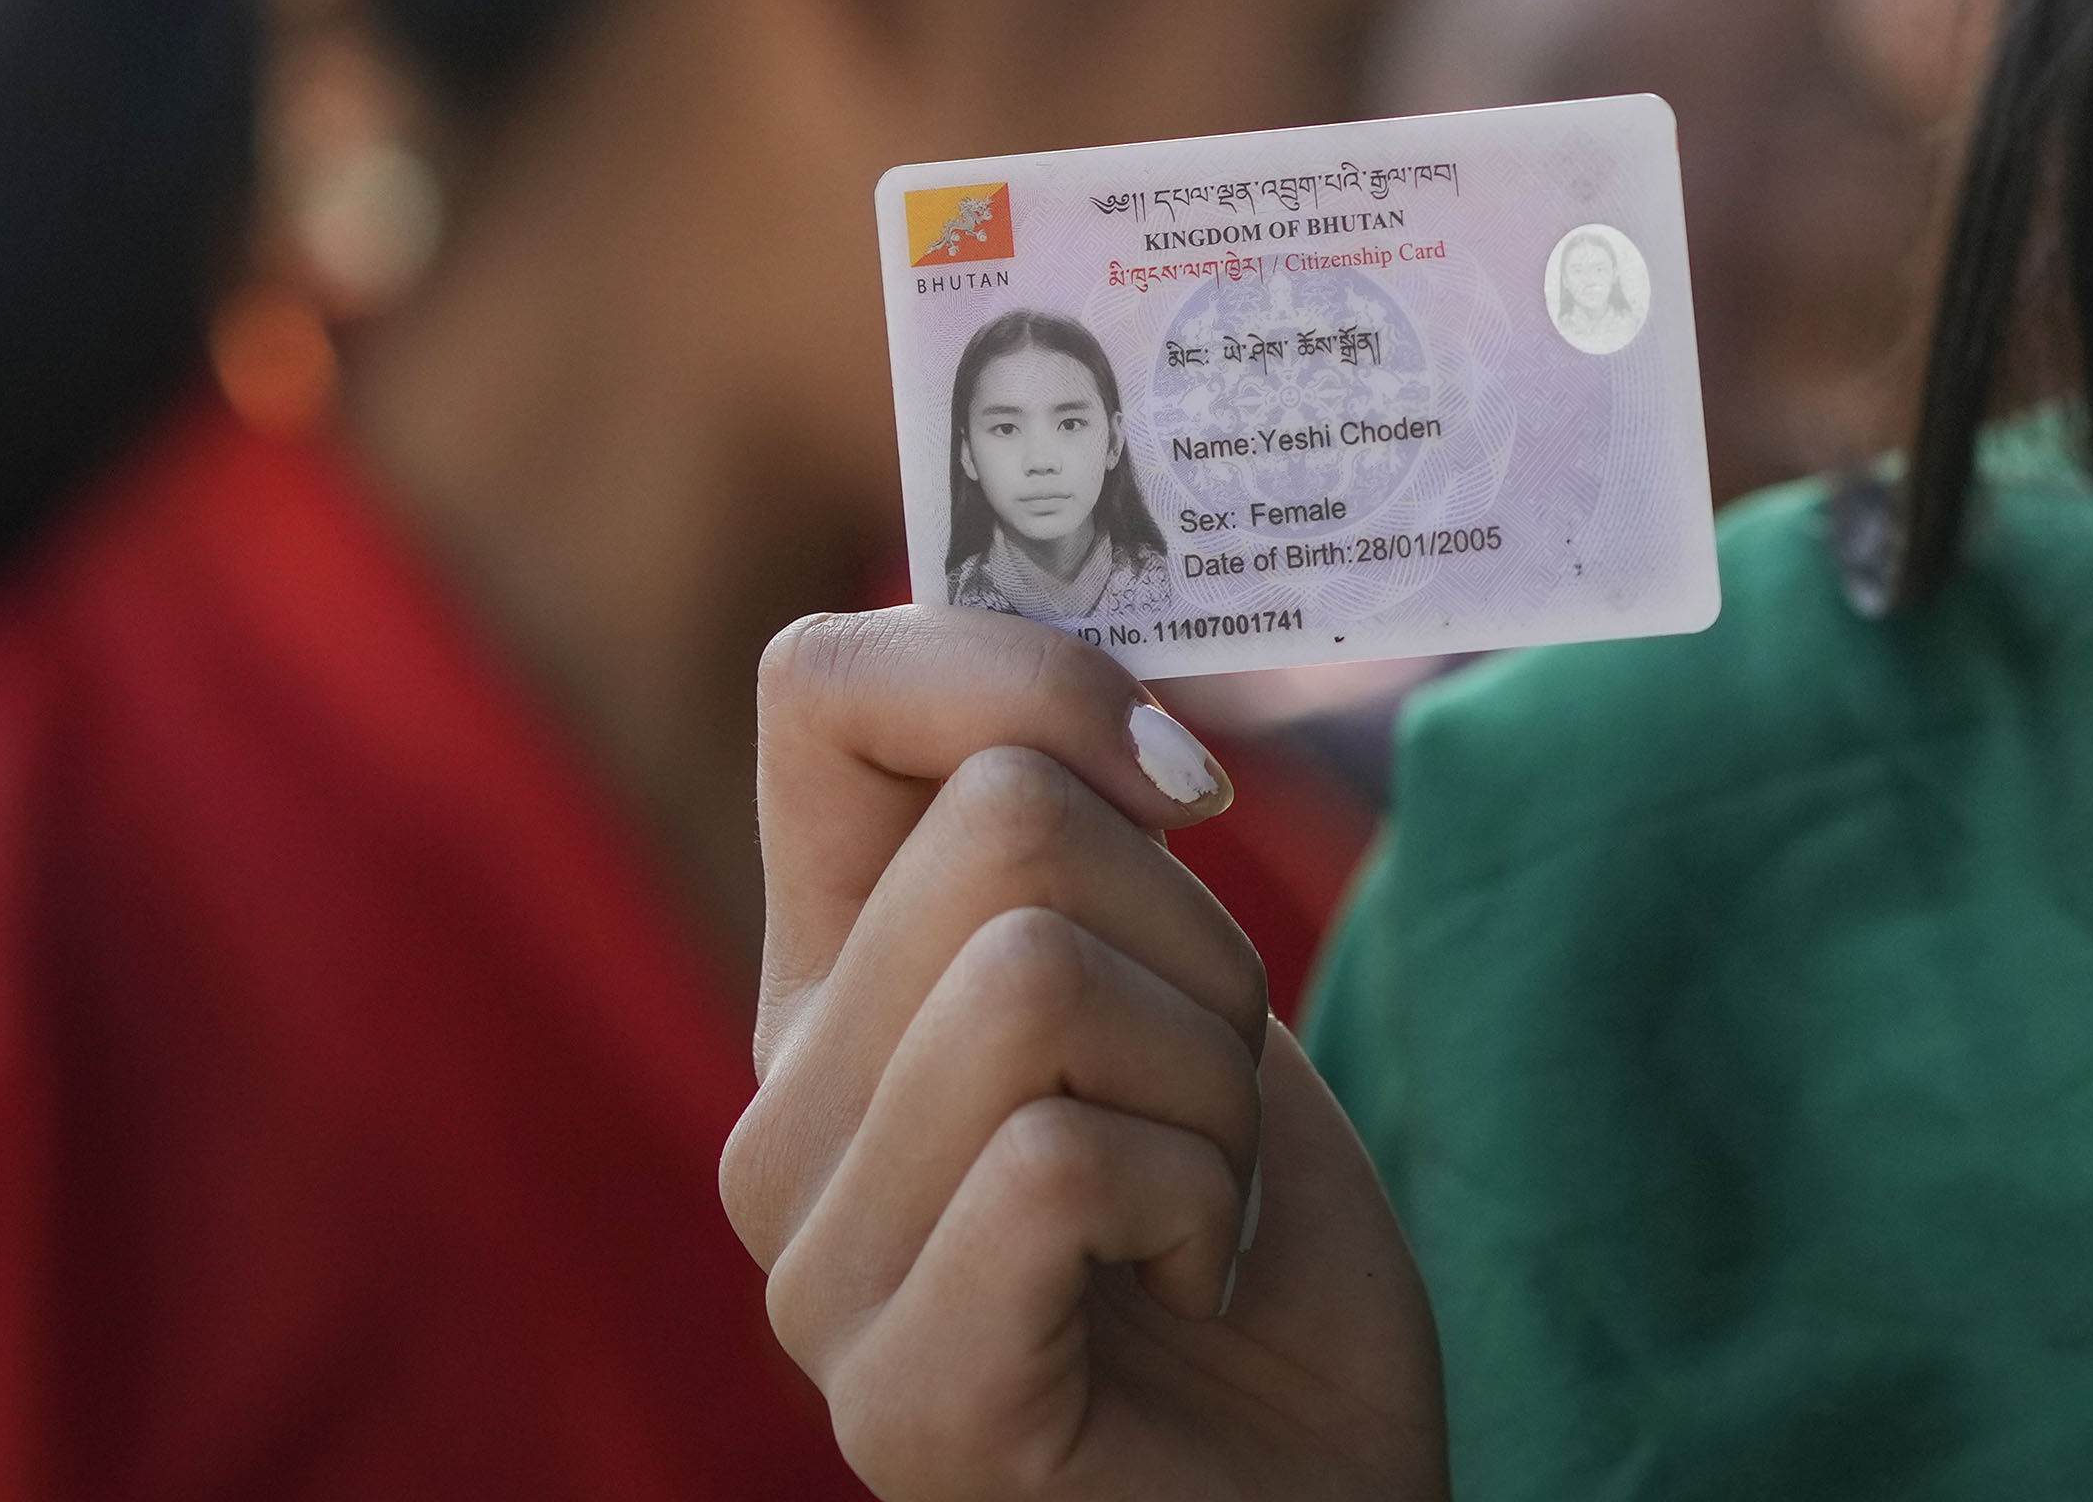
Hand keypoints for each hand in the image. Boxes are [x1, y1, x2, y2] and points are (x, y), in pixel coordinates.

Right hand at [725, 610, 1449, 1501]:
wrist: (1314, 1498)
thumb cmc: (1255, 1247)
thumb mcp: (1179, 984)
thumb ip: (1092, 834)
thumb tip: (1099, 677)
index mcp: (826, 990)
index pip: (820, 690)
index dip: (1026, 672)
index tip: (1182, 784)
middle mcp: (778, 1122)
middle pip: (1004, 826)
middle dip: (1200, 939)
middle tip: (1213, 1105)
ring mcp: (818, 1275)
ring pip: (1038, 976)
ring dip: (1212, 1086)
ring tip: (1198, 1213)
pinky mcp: (905, 1401)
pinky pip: (1057, 1159)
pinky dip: (1195, 1206)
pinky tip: (1178, 1295)